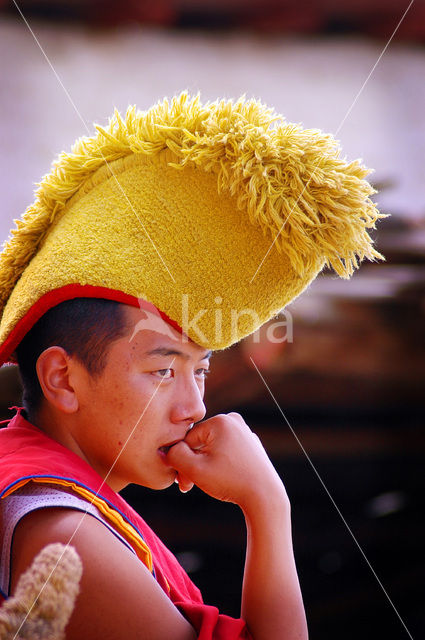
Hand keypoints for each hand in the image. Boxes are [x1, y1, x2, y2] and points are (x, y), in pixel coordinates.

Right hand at [165, 413, 285, 511]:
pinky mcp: (251, 445)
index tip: (182, 483)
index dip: (181, 462)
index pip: (188, 440)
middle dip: (192, 465)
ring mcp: (244, 432)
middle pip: (200, 443)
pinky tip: (223, 480)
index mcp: (220, 421)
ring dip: (204, 465)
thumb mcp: (195, 469)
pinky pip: (227, 452)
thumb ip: (174, 456)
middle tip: (189, 486)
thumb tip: (167, 450)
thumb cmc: (230, 481)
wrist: (265, 496)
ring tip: (207, 484)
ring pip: (212, 448)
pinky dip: (220, 465)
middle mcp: (234, 421)